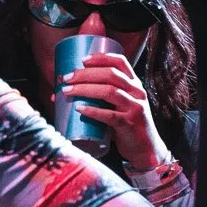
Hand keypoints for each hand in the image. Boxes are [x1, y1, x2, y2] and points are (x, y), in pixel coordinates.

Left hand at [61, 51, 166, 166]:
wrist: (145, 148)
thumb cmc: (126, 125)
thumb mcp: (119, 106)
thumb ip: (98, 98)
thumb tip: (61, 94)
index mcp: (134, 84)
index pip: (121, 62)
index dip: (101, 58)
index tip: (82, 60)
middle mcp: (137, 92)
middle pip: (111, 75)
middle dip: (86, 74)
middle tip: (67, 78)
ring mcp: (135, 108)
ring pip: (109, 91)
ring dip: (85, 89)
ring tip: (67, 91)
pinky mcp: (129, 124)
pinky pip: (109, 115)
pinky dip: (93, 111)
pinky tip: (79, 108)